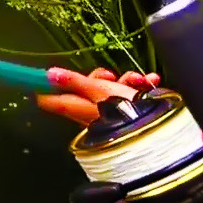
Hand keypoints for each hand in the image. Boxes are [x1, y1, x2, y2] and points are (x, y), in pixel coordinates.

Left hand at [35, 66, 161, 126]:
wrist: (158, 129)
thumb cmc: (125, 110)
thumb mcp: (99, 89)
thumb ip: (74, 81)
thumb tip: (48, 74)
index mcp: (75, 108)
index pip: (48, 99)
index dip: (45, 84)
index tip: (49, 73)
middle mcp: (87, 114)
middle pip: (82, 89)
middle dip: (97, 77)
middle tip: (109, 75)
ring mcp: (107, 116)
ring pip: (108, 90)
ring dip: (123, 80)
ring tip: (137, 79)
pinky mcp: (127, 116)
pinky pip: (127, 97)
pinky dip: (137, 87)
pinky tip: (149, 82)